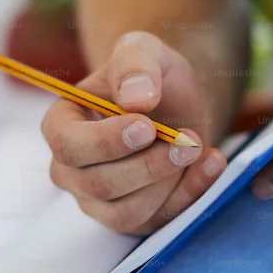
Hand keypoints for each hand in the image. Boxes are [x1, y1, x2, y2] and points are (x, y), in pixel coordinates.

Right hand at [42, 31, 227, 233]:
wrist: (179, 104)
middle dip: (148, 165)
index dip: (105, 141)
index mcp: (61, 126)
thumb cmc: (150, 78)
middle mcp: (71, 171)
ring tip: (197, 147)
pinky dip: (190, 195)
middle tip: (187, 140)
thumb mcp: (144, 51)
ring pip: (125, 213)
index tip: (147, 125)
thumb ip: (135, 64)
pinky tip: (212, 163)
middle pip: (99, 184)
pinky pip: (156, 222)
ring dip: (167, 184)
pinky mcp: (132, 219)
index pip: (68, 146)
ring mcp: (98, 202)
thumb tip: (136, 98)